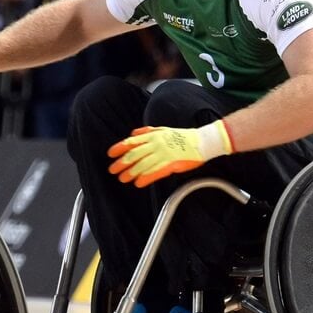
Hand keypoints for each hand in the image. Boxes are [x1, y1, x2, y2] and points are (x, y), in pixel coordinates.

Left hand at [107, 121, 231, 187]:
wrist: (202, 141)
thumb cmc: (183, 137)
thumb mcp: (163, 129)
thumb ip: (146, 131)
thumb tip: (133, 134)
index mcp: (153, 135)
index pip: (132, 142)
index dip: (119, 148)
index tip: (110, 154)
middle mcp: (156, 144)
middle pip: (134, 154)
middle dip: (122, 163)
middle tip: (113, 170)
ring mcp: (164, 154)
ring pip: (143, 164)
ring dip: (131, 172)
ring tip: (123, 178)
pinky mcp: (172, 163)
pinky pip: (156, 172)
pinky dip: (146, 177)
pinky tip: (139, 183)